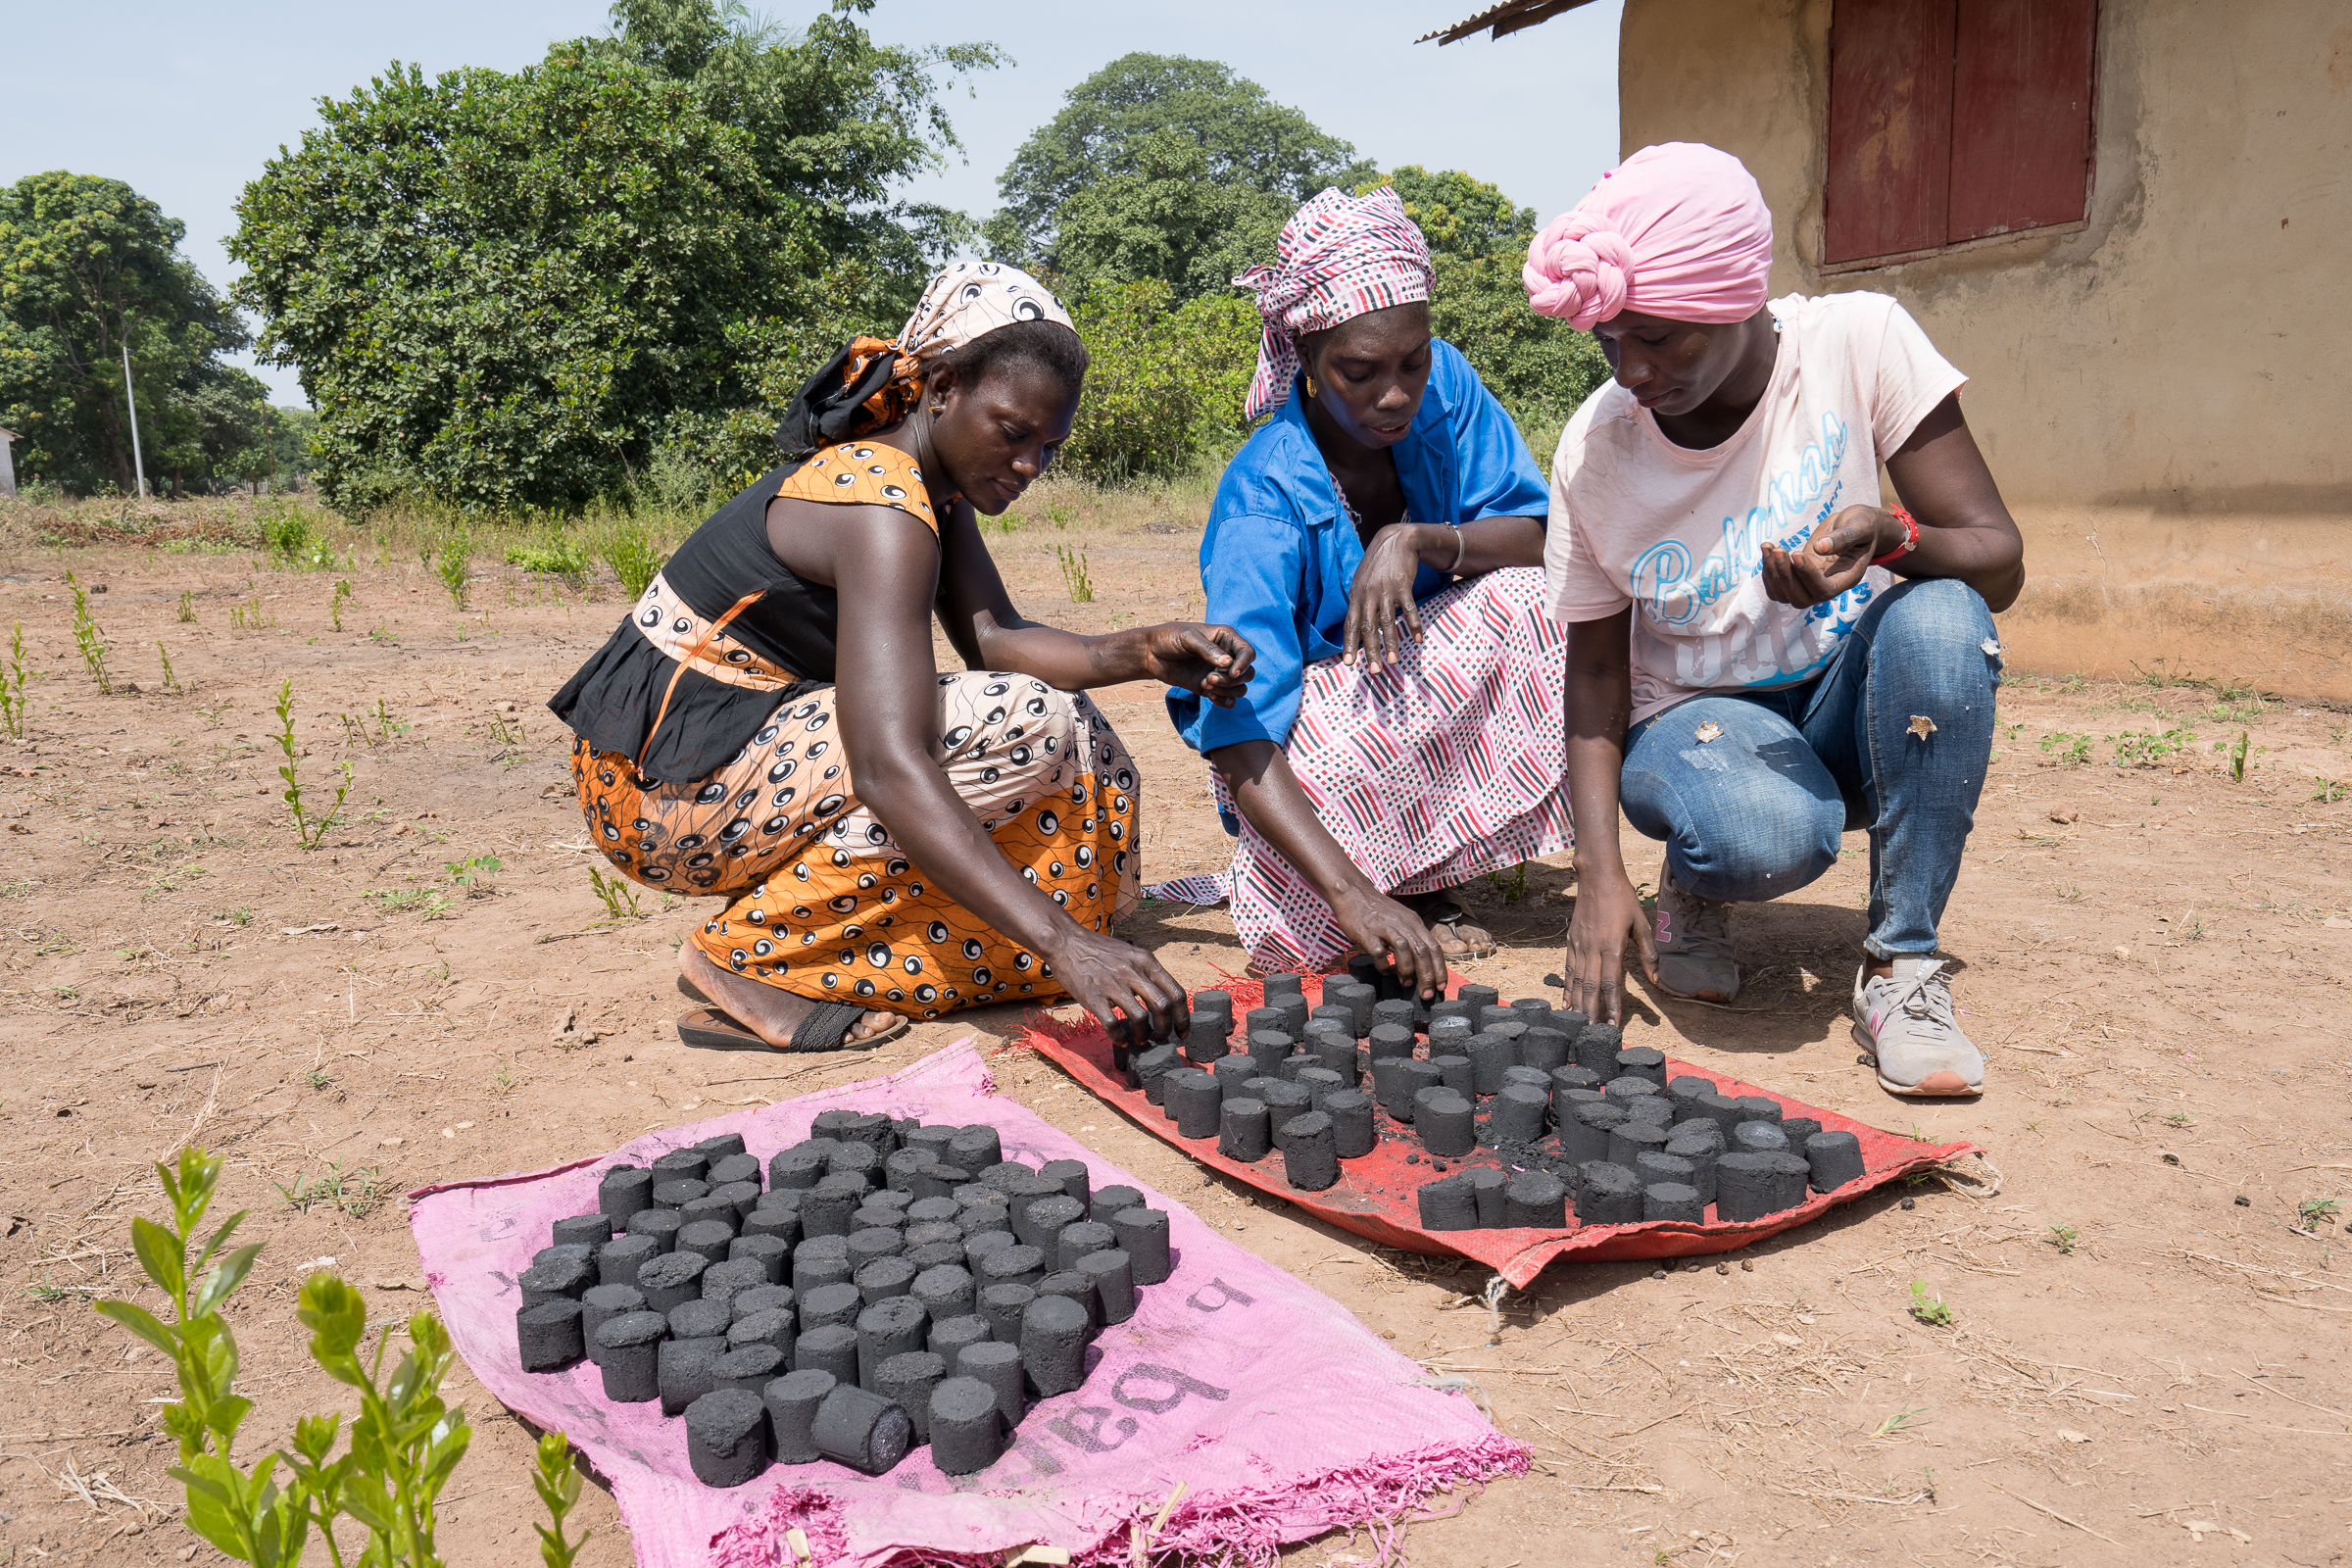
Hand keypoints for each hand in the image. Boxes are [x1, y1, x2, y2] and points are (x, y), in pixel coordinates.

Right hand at [1042, 925, 1191, 1046]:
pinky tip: (1120, 1039)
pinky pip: (1112, 1023)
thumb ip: (1146, 972)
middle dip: (1166, 1029)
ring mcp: (1112, 984)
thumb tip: (1163, 998)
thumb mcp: (1130, 952)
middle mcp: (1132, 972)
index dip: (1183, 1017)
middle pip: (1163, 1007)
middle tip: (1161, 1039)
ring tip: (1141, 1040)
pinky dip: (1119, 1037)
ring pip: (1140, 1018)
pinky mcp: (1093, 997)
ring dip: (1144, 1035)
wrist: (1066, 941)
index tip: (1182, 1031)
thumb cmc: (1099, 949)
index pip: (1175, 992)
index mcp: (1145, 961)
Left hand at [1138, 623, 1253, 707]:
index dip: (1244, 664)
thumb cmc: (1169, 638)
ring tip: (1206, 685)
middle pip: (1248, 673)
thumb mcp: (1188, 638)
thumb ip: (1208, 649)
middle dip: (1232, 680)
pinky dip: (1224, 701)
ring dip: (1227, 690)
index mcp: (1225, 638)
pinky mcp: (1210, 687)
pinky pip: (1229, 699)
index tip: (1232, 673)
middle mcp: (1226, 656)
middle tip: (1209, 678)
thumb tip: (1228, 664)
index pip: (1248, 652)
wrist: (1150, 653)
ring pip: (1240, 688)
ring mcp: (1219, 673)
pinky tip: (1210, 696)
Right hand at [1330, 883, 1449, 1002]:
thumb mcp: (1401, 919)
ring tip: (1407, 984)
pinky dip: (1383, 963)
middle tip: (1427, 994)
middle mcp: (1402, 924)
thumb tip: (1421, 964)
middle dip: (1427, 975)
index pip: (1434, 947)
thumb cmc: (1377, 910)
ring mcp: (1384, 927)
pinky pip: (1378, 951)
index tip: (1441, 986)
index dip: (1440, 968)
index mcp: (1414, 922)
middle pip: (1422, 951)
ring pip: (1403, 949)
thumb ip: (1411, 937)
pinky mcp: (1367, 932)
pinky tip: (1384, 972)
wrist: (1353, 892)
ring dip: (1407, 970)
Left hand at [1344, 524, 1435, 666]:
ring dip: (1390, 643)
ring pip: (1387, 622)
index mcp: (1356, 595)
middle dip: (1370, 651)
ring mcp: (1385, 590)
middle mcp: (1368, 594)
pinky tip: (1417, 639)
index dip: (1349, 644)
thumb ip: (1359, 602)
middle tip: (1374, 671)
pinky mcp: (1403, 586)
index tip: (1349, 663)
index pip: (1350, 624)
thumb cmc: (1378, 565)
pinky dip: (1413, 625)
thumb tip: (1356, 625)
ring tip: (1393, 661)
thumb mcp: (1362, 581)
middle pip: (1367, 627)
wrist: (1396, 540)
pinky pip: (1408, 609)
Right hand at [1562, 867, 1656, 1024]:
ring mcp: (1579, 946)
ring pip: (1576, 982)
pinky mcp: (1571, 942)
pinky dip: (1566, 988)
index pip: (1611, 984)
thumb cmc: (1623, 899)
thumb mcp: (1642, 924)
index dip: (1613, 1007)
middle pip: (1590, 988)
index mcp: (1612, 947)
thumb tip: (1658, 981)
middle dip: (1592, 1013)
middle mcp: (1593, 950)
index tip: (1614, 1026)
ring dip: (1578, 1005)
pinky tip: (1566, 1003)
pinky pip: (1568, 970)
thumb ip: (1649, 955)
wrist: (1597, 877)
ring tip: (1578, 1025)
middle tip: (1592, 1035)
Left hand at [1759, 504, 1891, 608]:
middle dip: (1785, 576)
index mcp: (1847, 578)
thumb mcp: (1860, 526)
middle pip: (1801, 599)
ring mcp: (1812, 584)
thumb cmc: (1863, 524)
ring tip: (1769, 546)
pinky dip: (1768, 571)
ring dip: (1772, 573)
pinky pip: (1777, 587)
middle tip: (1778, 549)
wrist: (1856, 525)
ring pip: (1785, 595)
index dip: (1807, 575)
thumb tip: (1819, 548)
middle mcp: (1829, 586)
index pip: (1824, 590)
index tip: (1797, 553)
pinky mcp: (1799, 577)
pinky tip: (1767, 549)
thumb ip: (1844, 537)